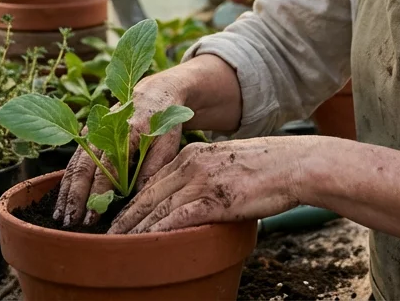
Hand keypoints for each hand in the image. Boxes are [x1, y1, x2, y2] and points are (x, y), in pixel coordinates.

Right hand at [53, 76, 186, 227]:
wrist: (154, 93)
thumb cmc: (163, 121)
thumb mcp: (168, 140)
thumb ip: (154, 165)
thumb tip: (139, 195)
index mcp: (125, 130)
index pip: (108, 167)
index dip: (99, 193)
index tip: (93, 216)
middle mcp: (102, 131)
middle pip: (84, 167)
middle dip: (76, 197)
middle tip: (70, 222)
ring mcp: (91, 133)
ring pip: (75, 166)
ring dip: (66, 193)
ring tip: (61, 218)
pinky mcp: (87, 137)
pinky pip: (74, 163)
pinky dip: (66, 183)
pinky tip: (62, 202)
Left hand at [108, 136, 308, 233]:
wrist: (294, 165)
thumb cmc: (267, 170)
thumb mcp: (227, 165)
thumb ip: (205, 177)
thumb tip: (193, 200)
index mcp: (193, 155)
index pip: (152, 181)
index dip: (131, 201)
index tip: (117, 217)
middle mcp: (191, 165)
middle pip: (147, 195)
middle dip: (123, 217)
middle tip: (104, 234)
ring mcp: (201, 181)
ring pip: (156, 208)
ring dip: (133, 229)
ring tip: (116, 244)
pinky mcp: (214, 199)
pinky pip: (176, 219)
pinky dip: (157, 233)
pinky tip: (144, 244)